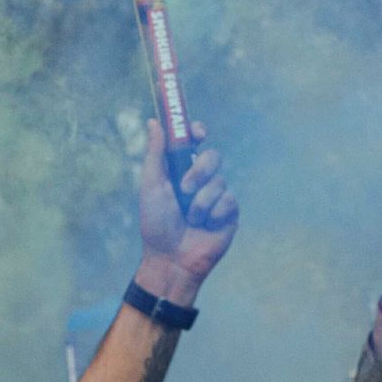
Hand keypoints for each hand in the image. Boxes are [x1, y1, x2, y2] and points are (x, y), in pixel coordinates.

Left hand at [135, 117, 237, 297]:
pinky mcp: (229, 212)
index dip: (198, 132)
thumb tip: (154, 122)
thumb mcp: (151, 186)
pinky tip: (205, 226)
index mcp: (180, 170)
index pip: (194, 142)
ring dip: (201, 201)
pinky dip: (213, 213)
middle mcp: (201, 180)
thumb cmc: (156, 224)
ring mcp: (217, 196)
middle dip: (200, 170)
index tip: (197, 133)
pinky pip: (228, 200)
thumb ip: (155, 154)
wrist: (171, 258)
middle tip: (185, 188)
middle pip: (213, 156)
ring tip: (191, 219)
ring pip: (220, 181)